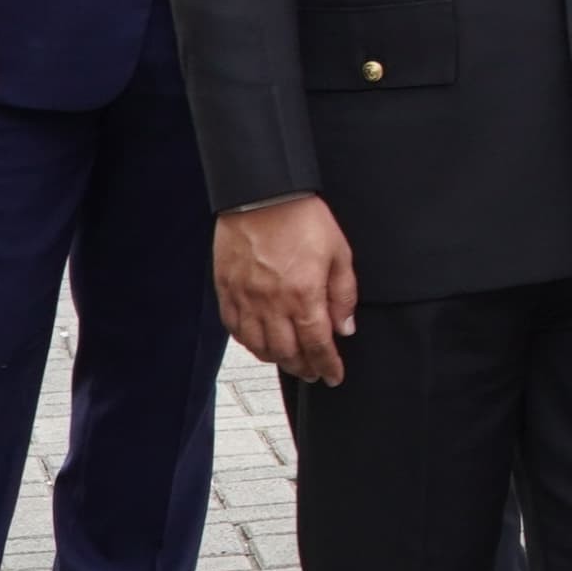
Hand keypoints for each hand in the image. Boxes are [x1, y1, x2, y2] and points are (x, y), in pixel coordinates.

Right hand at [213, 195, 356, 384]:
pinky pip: (235, 329)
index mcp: (303, 296)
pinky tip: (260, 342)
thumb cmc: (302, 218)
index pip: (317, 345)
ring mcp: (245, 299)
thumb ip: (343, 295)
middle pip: (286, 353)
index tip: (333, 376)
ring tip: (290, 360)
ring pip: (258, 346)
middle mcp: (271, 304)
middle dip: (303, 368)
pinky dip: (249, 342)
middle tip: (314, 372)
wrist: (263, 194)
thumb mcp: (339, 254)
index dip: (327, 365)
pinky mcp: (226, 290)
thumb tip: (345, 327)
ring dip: (276, 359)